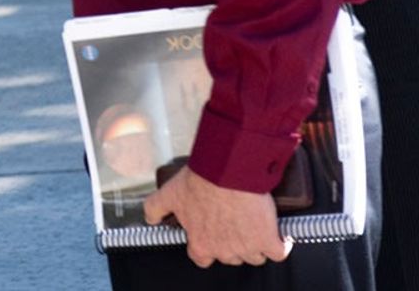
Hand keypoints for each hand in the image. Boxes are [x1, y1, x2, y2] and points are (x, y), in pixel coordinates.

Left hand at [142, 165, 292, 267]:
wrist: (228, 173)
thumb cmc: (200, 182)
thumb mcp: (169, 194)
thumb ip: (155, 209)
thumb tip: (150, 219)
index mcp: (200, 243)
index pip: (202, 259)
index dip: (207, 247)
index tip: (212, 235)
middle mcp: (224, 251)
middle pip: (231, 257)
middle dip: (232, 243)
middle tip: (233, 223)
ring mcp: (247, 248)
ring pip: (254, 256)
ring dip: (255, 244)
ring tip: (254, 225)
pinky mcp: (268, 241)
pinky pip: (278, 252)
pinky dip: (280, 244)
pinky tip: (278, 234)